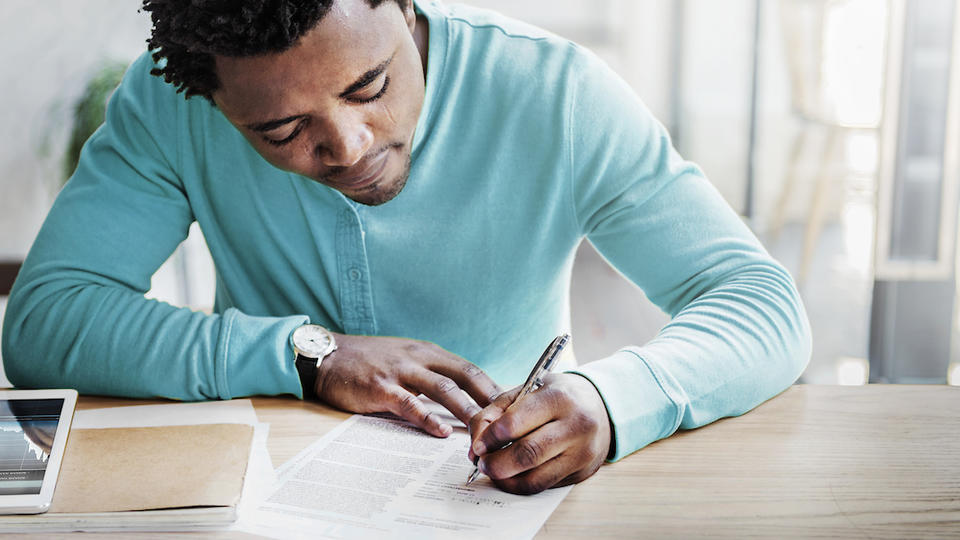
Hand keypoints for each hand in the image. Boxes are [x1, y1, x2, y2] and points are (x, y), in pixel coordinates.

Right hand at [314, 333, 501, 437]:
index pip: (471, 369)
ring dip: (466, 410)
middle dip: (490, 400)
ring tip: (485, 431)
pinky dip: (428, 418)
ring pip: (444, 389)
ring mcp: (401, 371)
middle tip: (510, 423)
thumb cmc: (371, 363)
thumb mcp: (408, 361)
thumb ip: (433, 376)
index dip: (494, 388)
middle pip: (465, 376)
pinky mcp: (380, 387)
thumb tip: (465, 401)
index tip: (515, 408)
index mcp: (430, 353)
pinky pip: (409, 403)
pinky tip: (441, 433)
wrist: (329, 356)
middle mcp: (420, 358)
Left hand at [468, 372, 611, 493]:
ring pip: (536, 478)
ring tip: (493, 471)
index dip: (490, 438)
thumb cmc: (557, 397)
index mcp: (558, 398)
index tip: (478, 445)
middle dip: (496, 464)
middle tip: (482, 463)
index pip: (515, 423)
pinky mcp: (582, 472)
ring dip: (506, 480)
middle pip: (527, 454)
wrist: (600, 408)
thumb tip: (476, 445)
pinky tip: (512, 476)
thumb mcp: (528, 389)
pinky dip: (522, 484)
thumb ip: (496, 411)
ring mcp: (582, 452)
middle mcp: (575, 425)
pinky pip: (545, 486)